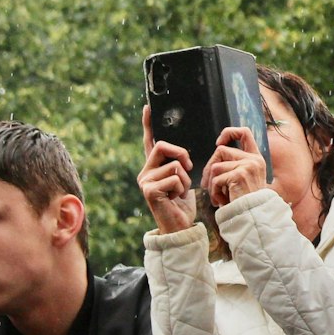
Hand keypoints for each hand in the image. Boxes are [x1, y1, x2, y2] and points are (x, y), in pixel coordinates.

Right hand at [139, 106, 196, 233]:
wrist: (179, 227)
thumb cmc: (183, 204)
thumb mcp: (183, 179)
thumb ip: (180, 165)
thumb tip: (184, 154)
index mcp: (154, 167)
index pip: (150, 142)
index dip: (149, 124)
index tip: (148, 107)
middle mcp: (145, 172)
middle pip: (163, 146)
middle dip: (181, 154)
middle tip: (188, 168)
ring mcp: (145, 181)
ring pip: (175, 165)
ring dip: (185, 179)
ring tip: (179, 193)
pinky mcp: (149, 190)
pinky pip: (175, 177)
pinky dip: (182, 188)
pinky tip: (176, 200)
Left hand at [203, 125, 267, 208]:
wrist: (254, 218)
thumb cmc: (246, 202)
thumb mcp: (244, 179)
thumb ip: (235, 164)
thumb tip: (216, 153)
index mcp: (256, 158)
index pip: (244, 132)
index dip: (229, 133)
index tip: (218, 143)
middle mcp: (254, 159)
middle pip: (221, 150)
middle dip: (209, 167)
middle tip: (206, 184)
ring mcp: (248, 166)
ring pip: (215, 167)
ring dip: (211, 184)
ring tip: (217, 197)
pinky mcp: (239, 175)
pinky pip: (216, 179)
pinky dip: (214, 192)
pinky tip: (221, 201)